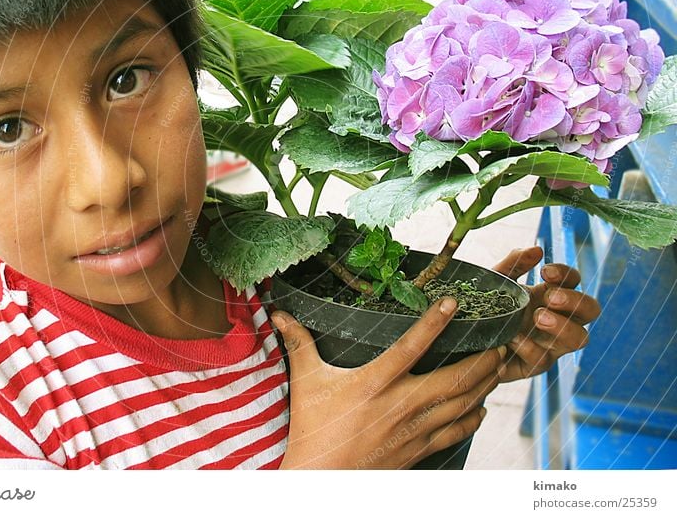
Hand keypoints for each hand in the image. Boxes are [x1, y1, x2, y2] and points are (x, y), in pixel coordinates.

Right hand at [271, 298, 505, 468]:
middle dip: (483, 359)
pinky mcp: (417, 450)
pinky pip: (455, 433)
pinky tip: (481, 407)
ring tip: (500, 365)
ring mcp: (413, 430)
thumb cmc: (312, 427)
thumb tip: (279, 312)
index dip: (433, 323)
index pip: (411, 347)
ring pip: (462, 405)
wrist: (320, 478)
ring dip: (485, 384)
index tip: (453, 303)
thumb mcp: (305, 380)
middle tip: (501, 340)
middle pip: (455, 379)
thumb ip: (298, 342)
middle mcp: (400, 405)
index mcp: (374, 382)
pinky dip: (473, 418)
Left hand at [492, 247, 600, 382]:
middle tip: (549, 297)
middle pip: (590, 309)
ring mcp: (548, 344)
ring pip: (580, 338)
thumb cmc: (481, 305)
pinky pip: (543, 360)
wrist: (457, 338)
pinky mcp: (532, 366)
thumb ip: (513, 264)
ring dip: (563, 326)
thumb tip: (536, 249)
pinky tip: (512, 338)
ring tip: (538, 317)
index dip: (566, 274)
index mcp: (548, 295)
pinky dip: (530, 347)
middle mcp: (556, 319)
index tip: (545, 272)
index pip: (573, 281)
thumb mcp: (493, 281)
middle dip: (575, 300)